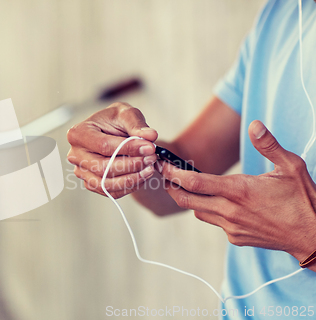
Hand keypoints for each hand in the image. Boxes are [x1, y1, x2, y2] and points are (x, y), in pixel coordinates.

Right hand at [67, 102, 157, 198]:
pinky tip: (142, 176)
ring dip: (132, 178)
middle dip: (131, 165)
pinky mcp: (91, 183)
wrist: (112, 131)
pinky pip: (110, 192)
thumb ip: (137, 124)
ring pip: (106, 183)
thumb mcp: (126, 113)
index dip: (128, 149)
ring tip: (149, 168)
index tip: (149, 147)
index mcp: (78, 133)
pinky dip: (128, 187)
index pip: (104, 146)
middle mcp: (75, 155)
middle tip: (151, 158)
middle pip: (103, 167)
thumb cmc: (115, 121)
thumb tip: (150, 136)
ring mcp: (82, 171)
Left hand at [159, 120, 315, 265]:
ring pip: (197, 211)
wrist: (313, 237)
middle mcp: (230, 211)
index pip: (194, 183)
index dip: (174, 173)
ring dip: (189, 198)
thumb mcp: (291, 166)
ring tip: (185, 184)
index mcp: (239, 191)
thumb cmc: (303, 199)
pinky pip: (214, 222)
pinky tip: (217, 201)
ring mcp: (231, 227)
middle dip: (170, 186)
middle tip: (162, 174)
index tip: (162, 164)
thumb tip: (254, 124)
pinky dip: (209, 210)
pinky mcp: (235, 238)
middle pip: (186, 200)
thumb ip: (269, 145)